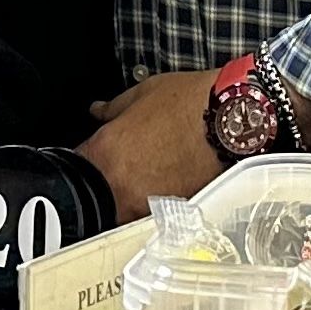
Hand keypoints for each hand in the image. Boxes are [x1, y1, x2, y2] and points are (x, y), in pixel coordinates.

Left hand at [81, 70, 220, 220]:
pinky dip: (158, 205)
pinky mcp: (175, 215)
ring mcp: (149, 205)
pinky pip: (157, 215)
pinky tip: (170, 185)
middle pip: (96, 201)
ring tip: (148, 177)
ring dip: (129, 200)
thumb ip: (114, 107)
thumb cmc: (192, 101)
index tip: (86, 163)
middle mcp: (123, 187)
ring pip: (125, 214)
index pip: (74, 172)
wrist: (236, 118)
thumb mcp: (145, 93)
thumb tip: (98, 110)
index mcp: (107, 153)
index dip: (78, 167)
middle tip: (120, 171)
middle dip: (101, 189)